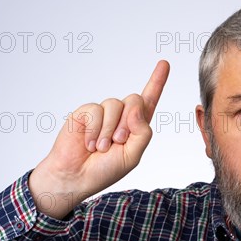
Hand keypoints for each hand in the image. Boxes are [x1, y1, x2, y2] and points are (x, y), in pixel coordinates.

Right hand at [28, 60, 169, 218]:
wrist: (75, 176)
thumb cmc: (104, 169)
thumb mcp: (132, 156)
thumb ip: (142, 132)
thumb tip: (136, 107)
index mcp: (135, 126)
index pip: (149, 100)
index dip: (157, 82)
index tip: (164, 64)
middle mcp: (121, 117)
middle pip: (135, 99)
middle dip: (128, 122)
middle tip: (117, 142)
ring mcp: (103, 113)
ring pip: (115, 104)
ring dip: (109, 130)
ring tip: (101, 148)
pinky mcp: (86, 112)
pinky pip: (95, 110)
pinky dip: (93, 129)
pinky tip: (88, 144)